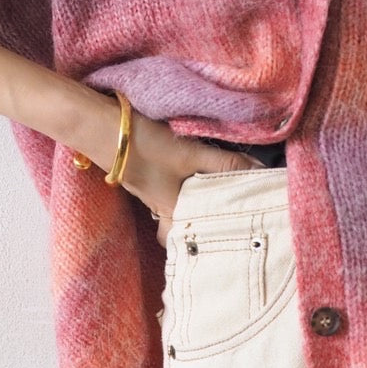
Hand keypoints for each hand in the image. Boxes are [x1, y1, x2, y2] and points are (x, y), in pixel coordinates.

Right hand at [80, 94, 263, 249]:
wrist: (105, 129)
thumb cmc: (149, 148)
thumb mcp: (192, 155)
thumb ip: (226, 163)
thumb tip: (261, 172)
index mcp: (173, 211)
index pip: (191, 238)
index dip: (210, 238)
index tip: (235, 233)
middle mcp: (160, 208)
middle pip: (182, 226)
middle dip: (201, 224)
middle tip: (227, 217)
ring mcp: (151, 193)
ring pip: (178, 207)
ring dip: (196, 204)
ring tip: (220, 196)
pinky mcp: (147, 177)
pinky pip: (171, 191)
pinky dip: (186, 188)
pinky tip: (197, 176)